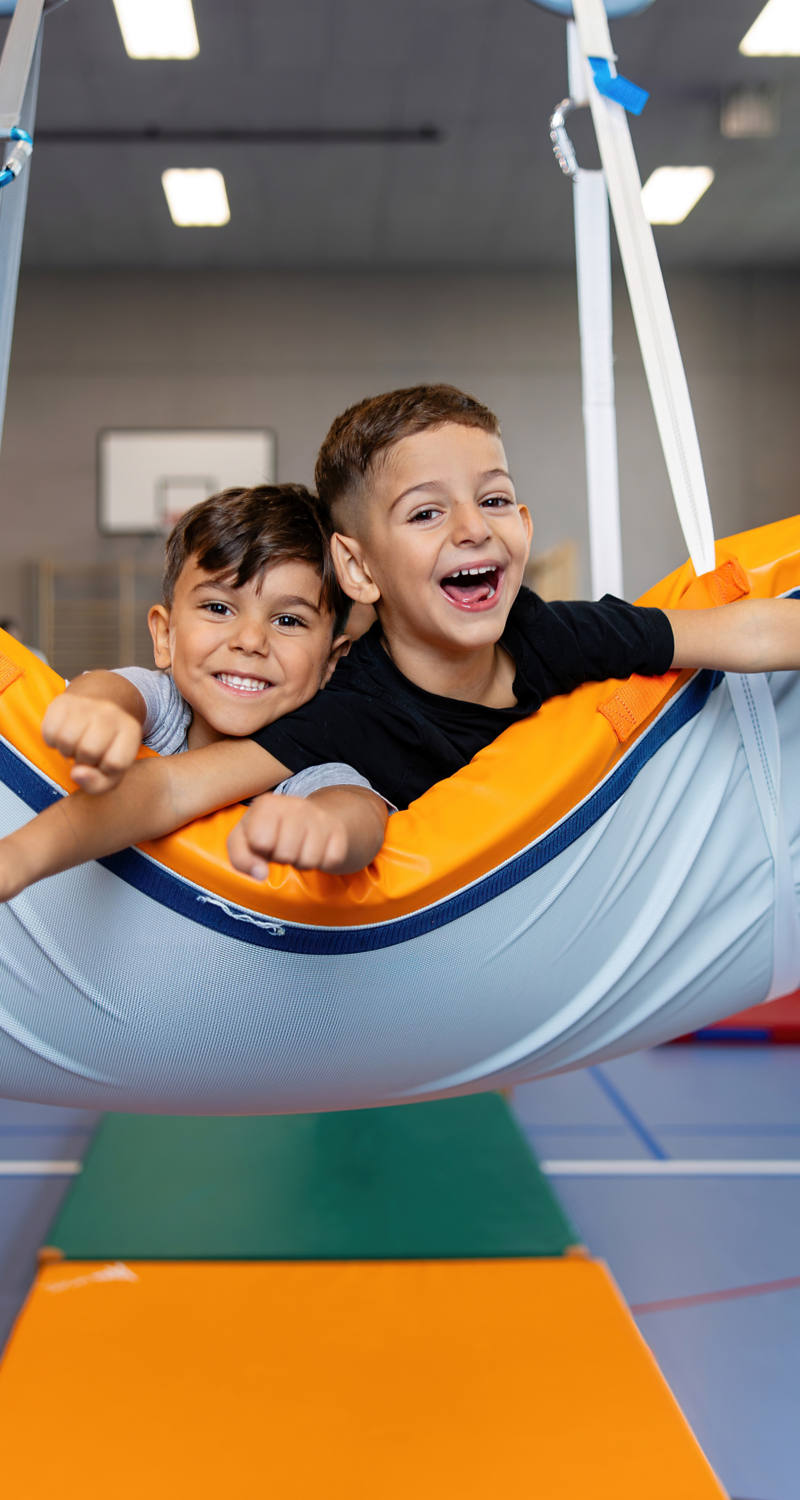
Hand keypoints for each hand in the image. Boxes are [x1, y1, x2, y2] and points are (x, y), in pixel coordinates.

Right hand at [42, 694, 143, 793]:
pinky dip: (52, 741)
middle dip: (83, 760)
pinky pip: (49, 732)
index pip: (115, 763)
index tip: (103, 762)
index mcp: (131, 730)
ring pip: (66, 740)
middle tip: (86, 753)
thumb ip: (98, 784)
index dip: (104, 770)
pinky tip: (64, 734)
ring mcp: (87, 704)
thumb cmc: (104, 748)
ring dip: (66, 750)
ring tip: (76, 744)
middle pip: (89, 751)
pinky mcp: (63, 701)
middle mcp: (111, 713)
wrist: (95, 710)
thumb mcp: (111, 772)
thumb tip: (77, 773)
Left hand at [227, 793, 350, 876]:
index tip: (263, 843)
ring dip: (301, 862)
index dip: (260, 850)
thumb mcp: (244, 840)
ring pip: (308, 861)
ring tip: (298, 849)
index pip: (260, 842)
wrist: (311, 817)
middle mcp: (296, 805)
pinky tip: (315, 849)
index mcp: (267, 804)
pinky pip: (330, 861)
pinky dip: (321, 862)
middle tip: (283, 847)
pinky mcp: (339, 831)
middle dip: (281, 858)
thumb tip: (260, 874)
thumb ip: (241, 857)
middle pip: (285, 855)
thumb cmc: (270, 831)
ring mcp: (320, 817)